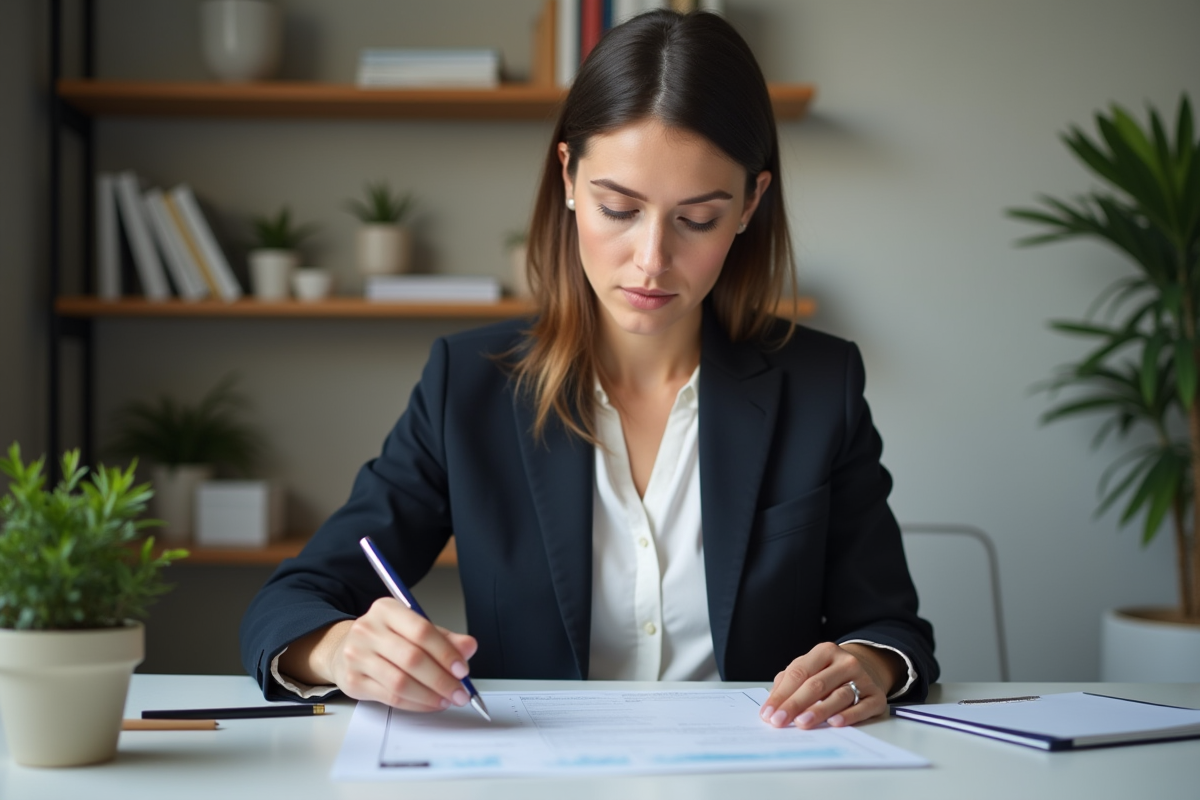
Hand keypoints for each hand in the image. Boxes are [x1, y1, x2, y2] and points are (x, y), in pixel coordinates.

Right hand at [289, 597, 477, 711]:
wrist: (344, 649)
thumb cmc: (386, 638)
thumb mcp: (414, 629)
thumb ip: (443, 638)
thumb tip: (469, 647)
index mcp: (386, 609)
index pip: (422, 630)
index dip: (446, 653)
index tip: (463, 670)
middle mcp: (368, 629)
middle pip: (412, 658)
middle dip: (442, 679)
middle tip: (460, 692)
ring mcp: (356, 655)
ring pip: (401, 682)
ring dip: (430, 695)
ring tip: (447, 699)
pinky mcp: (352, 681)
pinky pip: (390, 697)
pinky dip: (416, 703)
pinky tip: (429, 703)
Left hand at [758, 642, 899, 728]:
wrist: (869, 669)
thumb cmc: (830, 673)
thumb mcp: (810, 669)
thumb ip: (788, 683)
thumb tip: (771, 705)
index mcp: (824, 651)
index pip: (798, 673)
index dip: (781, 694)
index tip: (768, 713)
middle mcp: (845, 662)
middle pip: (816, 684)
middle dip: (795, 704)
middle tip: (780, 721)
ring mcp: (863, 678)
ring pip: (839, 695)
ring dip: (819, 711)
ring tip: (803, 723)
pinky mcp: (876, 696)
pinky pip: (862, 707)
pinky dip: (848, 716)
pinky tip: (834, 722)